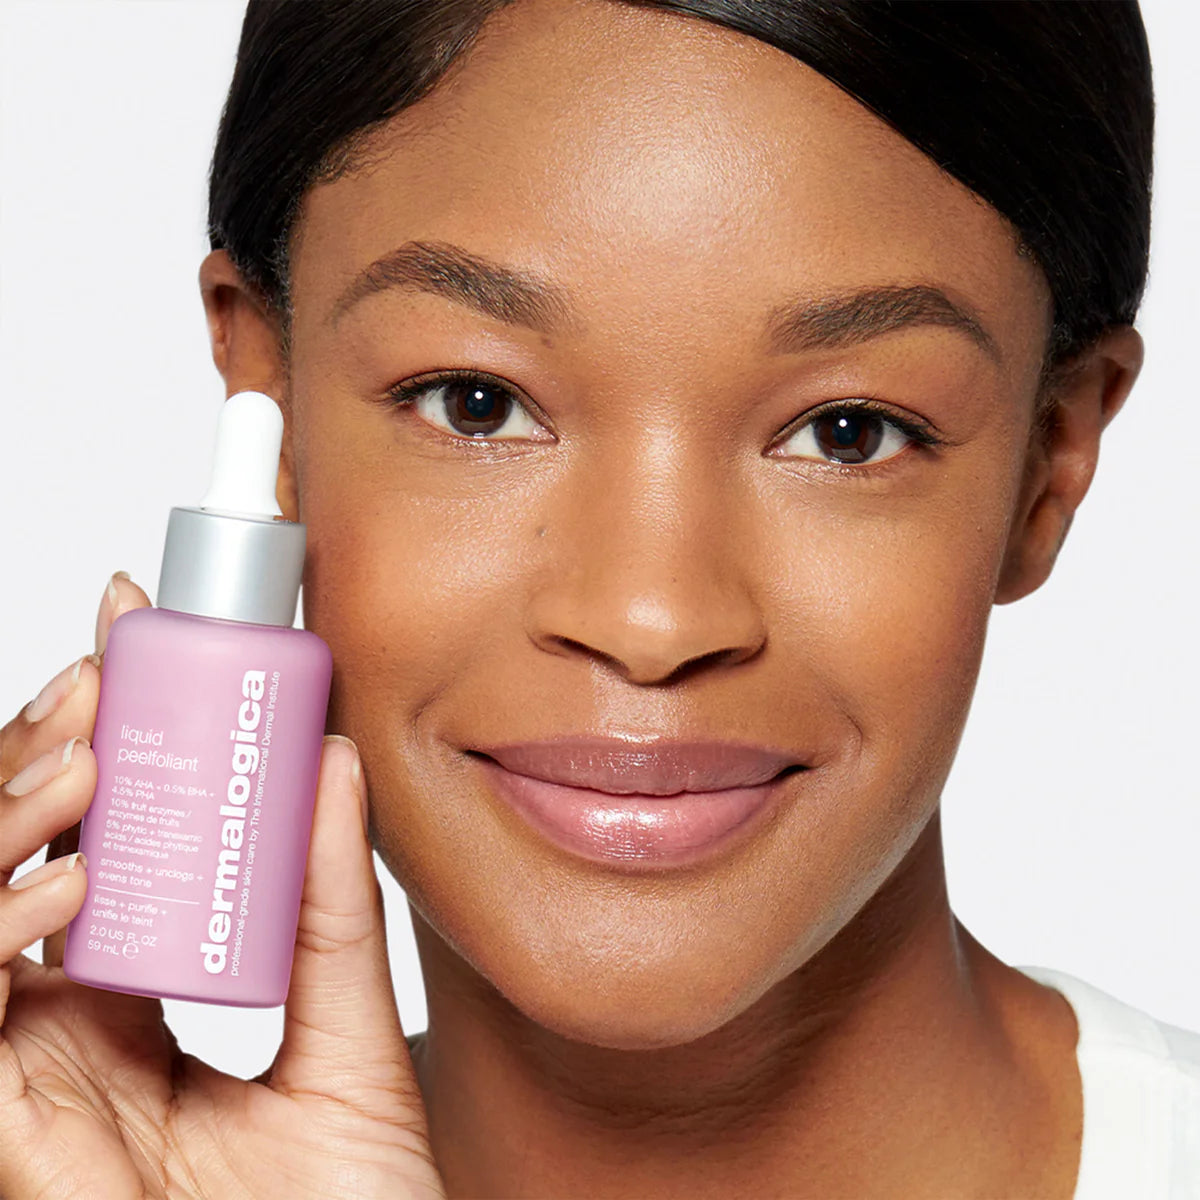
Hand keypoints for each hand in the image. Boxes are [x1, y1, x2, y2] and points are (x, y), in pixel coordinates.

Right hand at [0, 573, 443, 1198]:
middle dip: (31, 762)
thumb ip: (330, 896)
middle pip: (14, 873)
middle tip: (95, 675)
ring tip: (82, 755)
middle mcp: (68, 1039)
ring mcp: (35, 1089)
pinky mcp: (20, 1144)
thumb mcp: (349, 1017)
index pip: (85, 854)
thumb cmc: (354, 1195)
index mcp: (133, 1003)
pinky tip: (69, 882)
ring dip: (2, 825)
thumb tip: (334, 753)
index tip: (124, 644)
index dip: (84, 752)